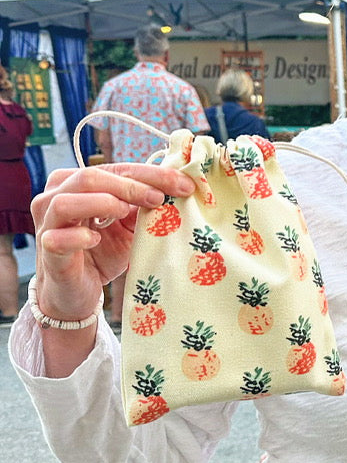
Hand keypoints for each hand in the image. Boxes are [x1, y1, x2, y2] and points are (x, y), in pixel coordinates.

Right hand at [31, 163, 194, 323]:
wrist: (78, 293)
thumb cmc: (102, 253)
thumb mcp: (129, 226)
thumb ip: (144, 206)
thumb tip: (177, 188)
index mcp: (76, 183)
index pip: (115, 169)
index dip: (151, 174)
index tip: (183, 184)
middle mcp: (55, 197)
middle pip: (90, 177)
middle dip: (131, 186)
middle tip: (159, 198)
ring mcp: (47, 224)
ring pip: (66, 201)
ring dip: (102, 203)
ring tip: (127, 212)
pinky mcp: (48, 252)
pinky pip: (57, 238)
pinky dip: (78, 236)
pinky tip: (96, 239)